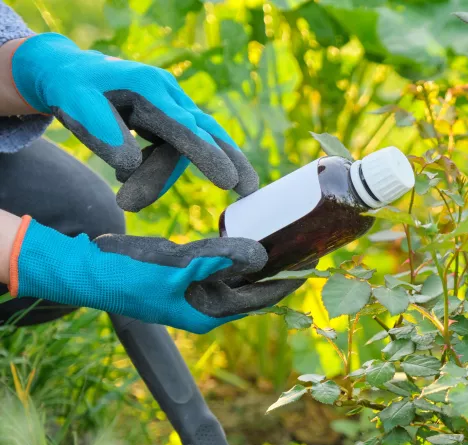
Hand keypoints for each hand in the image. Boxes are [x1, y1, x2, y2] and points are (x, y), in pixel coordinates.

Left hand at [9, 33, 256, 211]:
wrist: (70, 74)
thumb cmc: (73, 90)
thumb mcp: (76, 107)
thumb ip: (104, 134)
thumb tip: (130, 165)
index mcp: (150, 88)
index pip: (185, 126)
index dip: (207, 154)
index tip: (228, 182)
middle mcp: (169, 94)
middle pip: (205, 131)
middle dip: (226, 160)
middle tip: (250, 190)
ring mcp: (174, 106)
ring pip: (183, 149)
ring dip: (159, 178)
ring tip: (126, 200)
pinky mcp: (171, 120)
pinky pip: (174, 150)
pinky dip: (157, 170)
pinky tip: (127, 176)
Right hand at [10, 217, 304, 333]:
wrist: (91, 269)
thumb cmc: (128, 277)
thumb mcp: (176, 270)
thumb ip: (218, 261)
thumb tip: (261, 257)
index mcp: (210, 312)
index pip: (262, 298)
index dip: (289, 280)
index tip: (315, 261)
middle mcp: (210, 302)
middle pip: (257, 284)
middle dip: (282, 266)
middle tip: (310, 241)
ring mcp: (200, 286)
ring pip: (242, 270)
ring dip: (264, 254)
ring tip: (291, 233)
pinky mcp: (190, 268)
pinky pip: (223, 257)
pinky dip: (239, 245)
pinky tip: (257, 230)